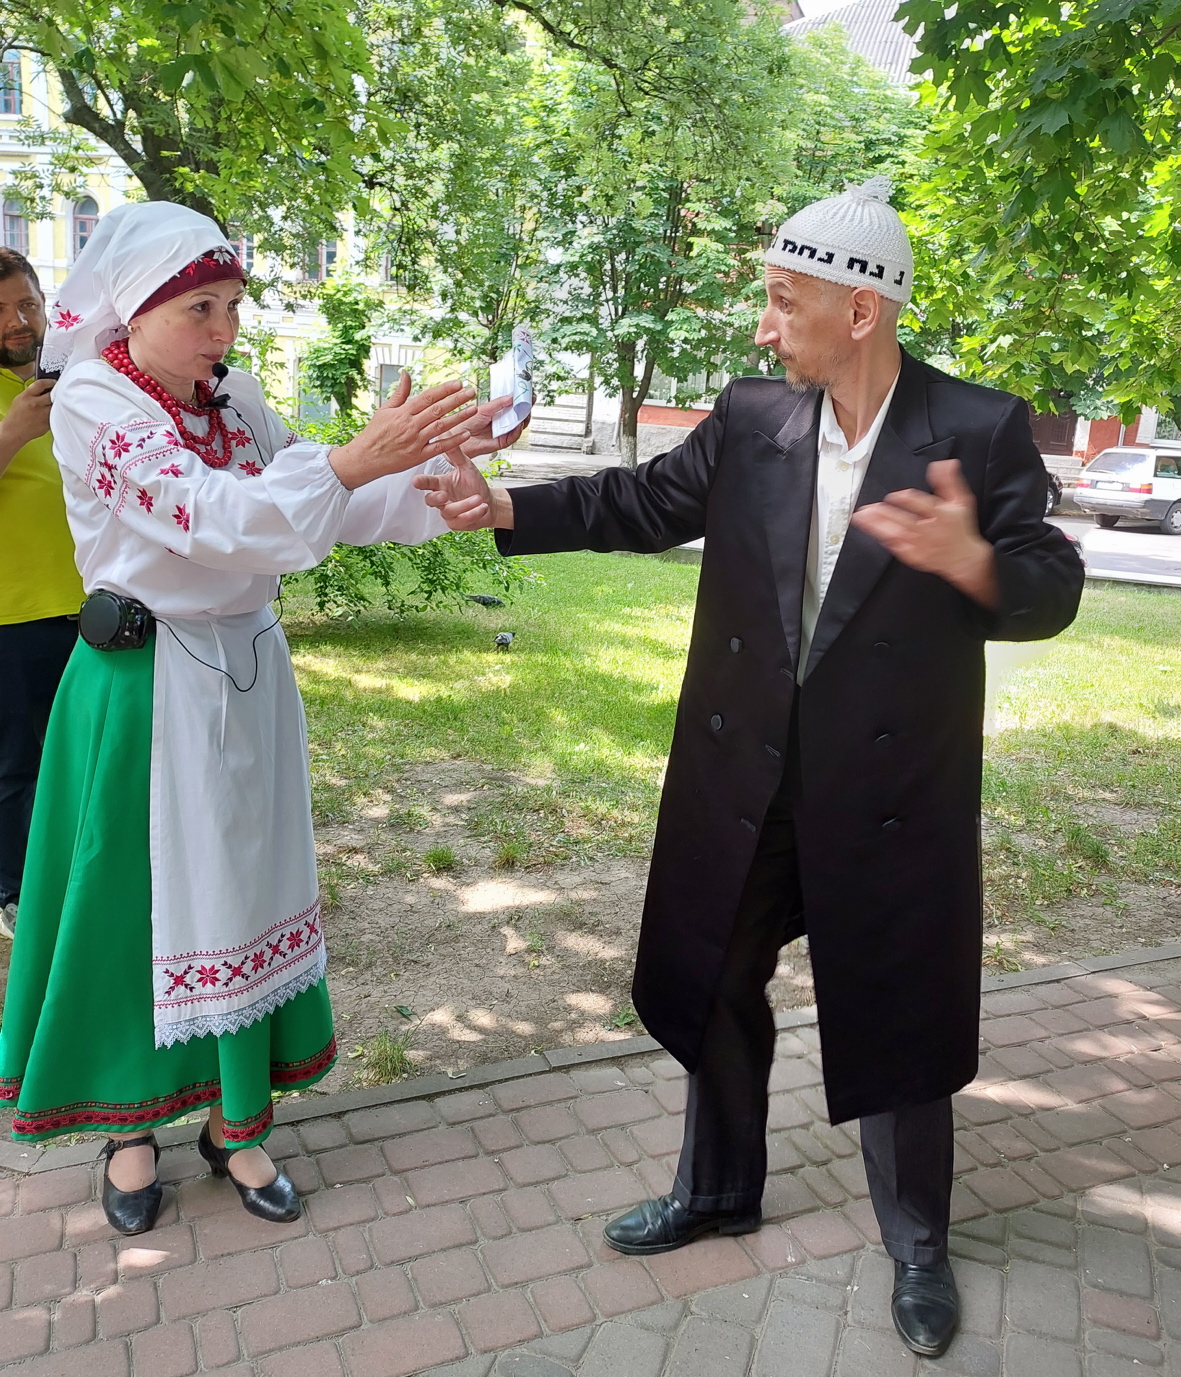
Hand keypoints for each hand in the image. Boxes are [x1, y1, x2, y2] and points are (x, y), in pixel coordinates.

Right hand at [1, 378, 53, 451]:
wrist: (14, 431)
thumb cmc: (16, 415)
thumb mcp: (20, 399)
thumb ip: (31, 393)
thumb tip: (45, 387)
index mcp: (27, 396)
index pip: (41, 384)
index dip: (50, 382)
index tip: (54, 382)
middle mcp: (35, 404)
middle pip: (52, 394)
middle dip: (56, 393)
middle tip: (59, 392)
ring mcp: (43, 414)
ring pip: (56, 405)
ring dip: (58, 403)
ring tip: (57, 403)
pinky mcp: (48, 422)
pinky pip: (57, 414)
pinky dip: (58, 412)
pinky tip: (55, 412)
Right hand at [328, 371, 477, 490]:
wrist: (365, 458)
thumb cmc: (374, 434)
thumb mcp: (384, 409)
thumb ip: (400, 393)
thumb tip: (406, 373)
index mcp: (403, 412)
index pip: (427, 397)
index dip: (444, 389)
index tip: (458, 383)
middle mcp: (410, 425)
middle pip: (438, 409)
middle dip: (456, 399)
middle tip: (471, 392)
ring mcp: (415, 441)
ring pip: (441, 426)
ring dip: (459, 417)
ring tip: (473, 409)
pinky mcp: (418, 456)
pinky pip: (439, 447)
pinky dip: (453, 441)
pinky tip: (465, 434)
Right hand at [413, 450, 514, 529]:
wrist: (490, 502)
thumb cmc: (474, 484)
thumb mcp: (466, 466)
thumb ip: (455, 453)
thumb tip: (445, 433)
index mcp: (442, 484)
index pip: (427, 482)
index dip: (421, 482)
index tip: (416, 481)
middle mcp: (442, 499)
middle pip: (430, 501)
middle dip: (435, 498)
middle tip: (444, 495)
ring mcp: (448, 512)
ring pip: (449, 511)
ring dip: (465, 505)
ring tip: (479, 498)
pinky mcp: (456, 523)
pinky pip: (461, 521)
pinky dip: (473, 514)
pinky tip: (482, 507)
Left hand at [433, 392, 528, 459]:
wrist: (455, 437)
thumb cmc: (465, 422)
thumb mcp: (484, 409)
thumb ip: (499, 403)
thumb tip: (512, 396)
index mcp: (497, 412)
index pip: (514, 406)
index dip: (522, 400)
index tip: (529, 393)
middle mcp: (502, 422)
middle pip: (519, 415)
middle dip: (526, 408)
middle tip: (531, 400)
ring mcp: (502, 432)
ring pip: (519, 426)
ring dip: (524, 418)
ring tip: (526, 410)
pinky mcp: (501, 442)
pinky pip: (513, 437)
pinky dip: (517, 431)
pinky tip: (518, 424)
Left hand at [850, 459, 998, 608]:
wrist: (962, 558)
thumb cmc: (959, 528)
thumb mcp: (961, 500)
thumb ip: (949, 481)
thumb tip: (943, 464)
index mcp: (941, 514)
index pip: (921, 505)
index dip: (905, 499)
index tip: (894, 496)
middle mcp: (928, 531)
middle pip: (903, 521)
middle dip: (884, 514)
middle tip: (868, 508)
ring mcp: (919, 545)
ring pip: (895, 534)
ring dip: (876, 526)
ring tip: (861, 517)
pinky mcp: (913, 556)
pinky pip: (895, 547)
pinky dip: (882, 538)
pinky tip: (871, 530)